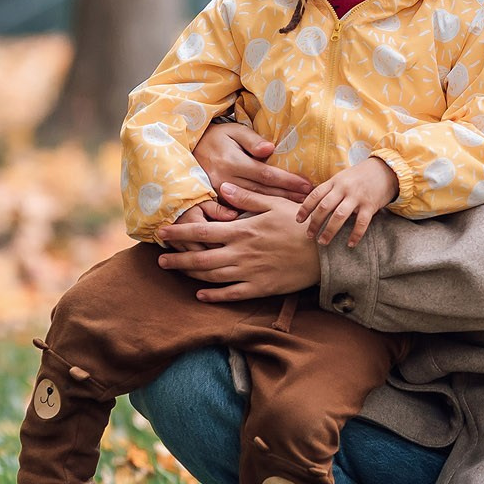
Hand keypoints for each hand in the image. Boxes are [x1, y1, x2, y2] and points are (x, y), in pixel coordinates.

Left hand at [155, 183, 323, 300]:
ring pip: (211, 277)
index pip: (202, 232)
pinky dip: (213, 295)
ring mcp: (249, 272)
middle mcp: (241, 253)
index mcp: (242, 231)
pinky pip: (231, 294)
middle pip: (200, 258)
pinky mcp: (259, 288)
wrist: (324, 253)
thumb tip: (224, 188)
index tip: (162, 232)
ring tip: (175, 272)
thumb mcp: (275, 204)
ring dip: (190, 275)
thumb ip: (248, 198)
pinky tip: (200, 294)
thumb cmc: (300, 225)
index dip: (180, 233)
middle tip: (160, 260)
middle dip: (177, 259)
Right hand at [192, 123, 311, 204]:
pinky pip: (238, 209)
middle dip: (287, 196)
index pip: (266, 174)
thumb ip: (251, 140)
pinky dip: (257, 212)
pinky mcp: (215, 201)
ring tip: (298, 208)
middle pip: (263, 192)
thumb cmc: (216, 137)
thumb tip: (269, 149)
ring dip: (276, 205)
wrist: (188, 148)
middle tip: (309, 200)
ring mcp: (219, 193)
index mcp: (233, 162)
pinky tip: (272, 215)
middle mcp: (226, 179)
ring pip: (253, 203)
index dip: (288, 181)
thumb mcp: (233, 131)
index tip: (307, 185)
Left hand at [297, 157, 397, 245]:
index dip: (305, 208)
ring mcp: (357, 196)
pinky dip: (355, 235)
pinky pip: (361, 223)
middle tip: (309, 236)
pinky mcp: (370, 205)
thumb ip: (330, 190)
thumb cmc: (361, 176)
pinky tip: (350, 244)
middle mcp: (344, 188)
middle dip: (315, 223)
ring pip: (339, 216)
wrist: (386, 169)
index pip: (315, 195)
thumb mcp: (343, 178)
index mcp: (335, 181)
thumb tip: (314, 206)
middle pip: (324, 207)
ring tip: (323, 242)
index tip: (298, 220)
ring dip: (329, 231)